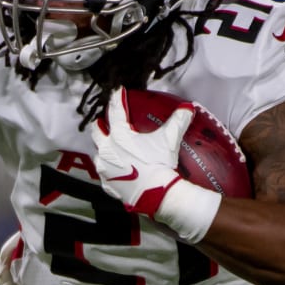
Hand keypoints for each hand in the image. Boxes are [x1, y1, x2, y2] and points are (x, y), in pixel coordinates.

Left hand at [92, 87, 192, 216]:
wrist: (155, 193)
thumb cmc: (159, 163)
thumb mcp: (169, 140)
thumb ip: (178, 121)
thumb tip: (188, 108)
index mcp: (119, 136)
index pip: (116, 111)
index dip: (117, 99)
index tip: (117, 91)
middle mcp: (106, 150)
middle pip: (96, 132)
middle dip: (99, 125)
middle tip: (102, 122)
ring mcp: (104, 168)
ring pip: (98, 153)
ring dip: (103, 148)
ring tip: (109, 147)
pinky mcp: (107, 183)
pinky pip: (105, 174)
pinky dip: (109, 169)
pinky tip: (115, 169)